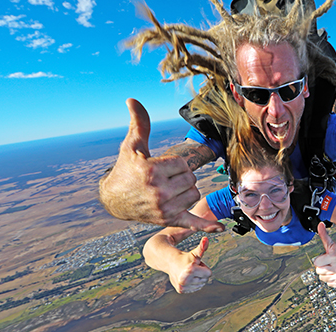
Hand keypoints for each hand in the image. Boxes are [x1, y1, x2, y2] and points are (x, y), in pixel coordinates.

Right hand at [99, 99, 222, 231]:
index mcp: (152, 171)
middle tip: (165, 179)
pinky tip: (219, 228)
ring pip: (194, 194)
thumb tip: (132, 99)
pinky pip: (192, 223)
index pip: (183, 164)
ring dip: (187, 191)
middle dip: (182, 177)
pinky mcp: (168, 220)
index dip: (175, 164)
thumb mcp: (132, 146)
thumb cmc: (126, 170)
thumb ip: (139, 123)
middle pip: (191, 179)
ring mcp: (164, 208)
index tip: (161, 167)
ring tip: (170, 190)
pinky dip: (206, 226)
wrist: (115, 200)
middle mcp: (159, 191)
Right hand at [169, 237, 211, 293]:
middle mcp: (185, 279)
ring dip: (197, 279)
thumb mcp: (195, 253)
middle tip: (192, 268)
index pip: (209, 273)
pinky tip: (187, 278)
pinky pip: (195, 289)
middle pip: (205, 280)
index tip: (195, 264)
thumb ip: (202, 247)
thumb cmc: (185, 257)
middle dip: (201, 273)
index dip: (203, 267)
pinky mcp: (181, 290)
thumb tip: (206, 239)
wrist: (170, 262)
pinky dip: (193, 284)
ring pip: (201, 285)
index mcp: (190, 269)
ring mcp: (183, 286)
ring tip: (189, 273)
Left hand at [313, 223, 335, 286]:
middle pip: (319, 272)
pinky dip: (331, 280)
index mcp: (334, 257)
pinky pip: (329, 284)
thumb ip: (324, 235)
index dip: (319, 260)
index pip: (316, 263)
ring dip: (326, 274)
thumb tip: (319, 224)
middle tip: (328, 263)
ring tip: (332, 268)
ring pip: (323, 279)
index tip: (325, 258)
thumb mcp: (331, 244)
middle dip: (322, 267)